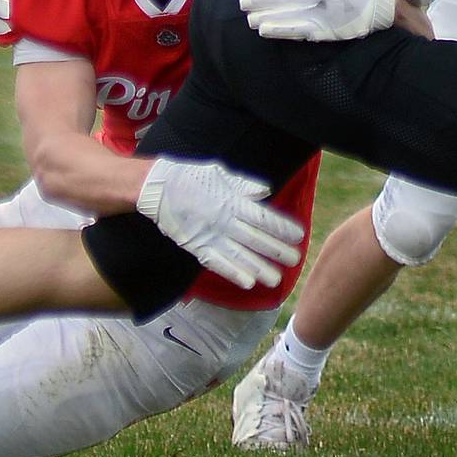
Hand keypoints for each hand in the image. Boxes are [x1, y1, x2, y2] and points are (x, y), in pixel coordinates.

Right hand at [135, 158, 303, 289]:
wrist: (158, 187)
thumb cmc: (190, 176)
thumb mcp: (219, 173)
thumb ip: (243, 185)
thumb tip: (264, 191)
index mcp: (232, 200)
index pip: (263, 217)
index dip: (282, 228)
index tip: (298, 236)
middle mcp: (224, 220)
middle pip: (256, 239)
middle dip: (276, 250)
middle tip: (295, 260)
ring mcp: (210, 235)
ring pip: (239, 255)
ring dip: (259, 268)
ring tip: (276, 279)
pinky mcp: (196, 246)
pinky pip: (217, 262)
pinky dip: (232, 272)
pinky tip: (248, 283)